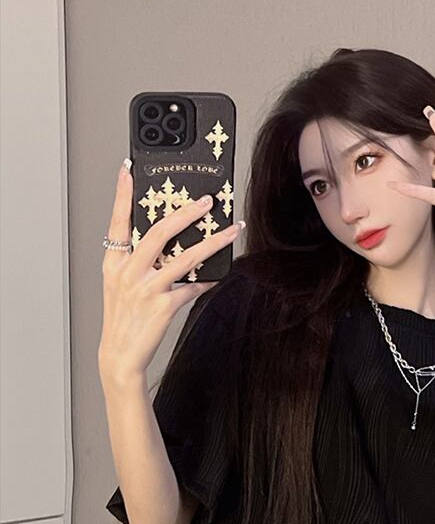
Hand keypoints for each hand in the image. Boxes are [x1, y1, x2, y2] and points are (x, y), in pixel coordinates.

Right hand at [98, 162, 242, 382]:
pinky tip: (220, 274)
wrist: (120, 354)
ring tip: (231, 230)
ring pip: (185, 257)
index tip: (129, 169)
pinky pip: (193, 287)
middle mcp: (128, 272)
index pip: (118, 221)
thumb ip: (138, 263)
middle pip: (159, 232)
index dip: (122, 194)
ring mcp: (147, 288)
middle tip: (207, 200)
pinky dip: (208, 281)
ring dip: (212, 241)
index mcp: (114, 263)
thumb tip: (170, 243)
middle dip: (186, 212)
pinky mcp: (164, 306)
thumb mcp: (121, 286)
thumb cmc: (124, 318)